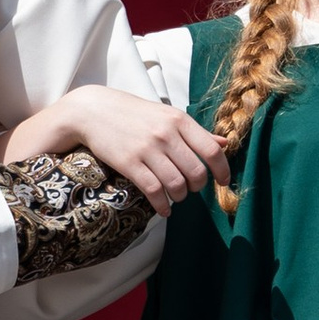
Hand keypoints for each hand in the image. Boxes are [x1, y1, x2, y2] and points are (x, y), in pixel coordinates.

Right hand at [4, 85, 223, 211]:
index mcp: (179, 120)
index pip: (212, 150)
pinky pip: (154, 191)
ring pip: (177, 185)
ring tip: (175, 196)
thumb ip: (195, 132)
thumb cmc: (134, 114)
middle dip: (198, 187)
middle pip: (196, 172)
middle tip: (191, 189)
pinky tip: (163, 208)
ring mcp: (147, 149)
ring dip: (180, 197)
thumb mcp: (166, 116)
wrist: (93, 111)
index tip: (223, 182)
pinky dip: (162, 205)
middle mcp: (166, 134)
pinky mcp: (129, 163)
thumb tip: (225, 144)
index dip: (222, 171)